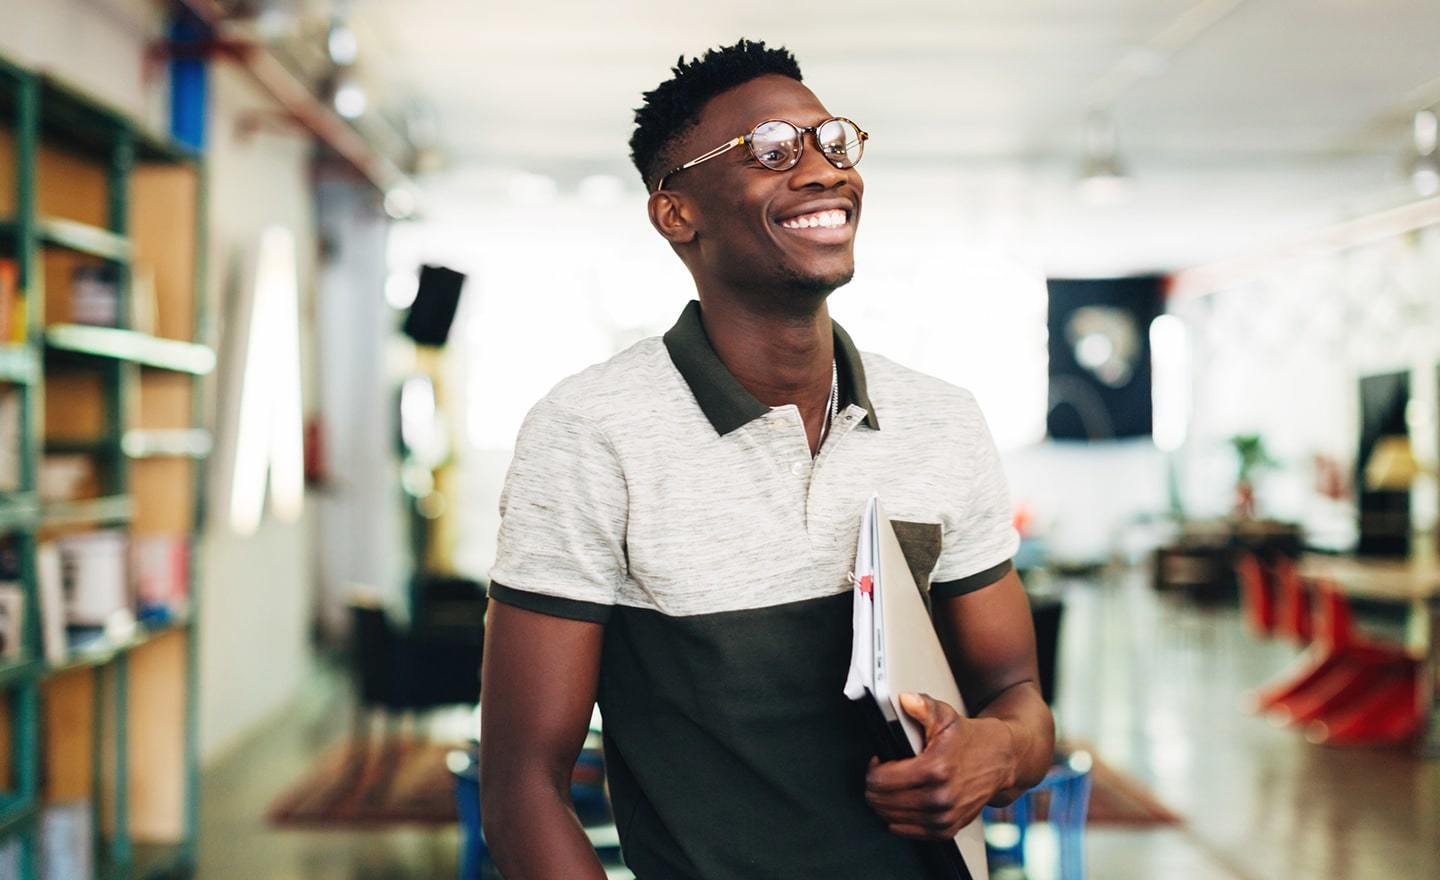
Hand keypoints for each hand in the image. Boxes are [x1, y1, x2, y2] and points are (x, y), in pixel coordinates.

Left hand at [864, 692, 1016, 840]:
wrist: (1003, 760)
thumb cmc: (971, 738)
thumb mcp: (947, 717)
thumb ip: (924, 707)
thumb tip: (906, 700)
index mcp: (935, 769)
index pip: (882, 780)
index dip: (873, 770)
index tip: (877, 761)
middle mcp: (940, 797)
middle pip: (883, 801)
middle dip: (874, 788)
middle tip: (880, 775)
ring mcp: (945, 816)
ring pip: (892, 819)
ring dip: (884, 805)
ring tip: (888, 789)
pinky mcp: (949, 829)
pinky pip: (911, 833)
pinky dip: (899, 822)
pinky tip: (898, 807)